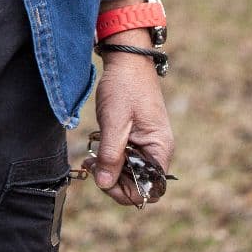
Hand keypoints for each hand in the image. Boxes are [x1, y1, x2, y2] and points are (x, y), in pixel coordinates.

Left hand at [90, 48, 174, 206]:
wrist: (126, 59)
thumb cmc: (124, 87)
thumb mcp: (115, 122)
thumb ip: (111, 155)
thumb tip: (105, 184)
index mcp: (159, 149)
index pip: (151, 189)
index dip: (127, 192)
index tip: (104, 181)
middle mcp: (156, 150)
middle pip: (139, 183)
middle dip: (114, 181)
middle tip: (93, 167)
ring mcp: (146, 143)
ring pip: (129, 172)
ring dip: (110, 170)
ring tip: (91, 160)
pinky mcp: (135, 137)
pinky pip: (125, 158)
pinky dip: (110, 158)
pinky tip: (96, 152)